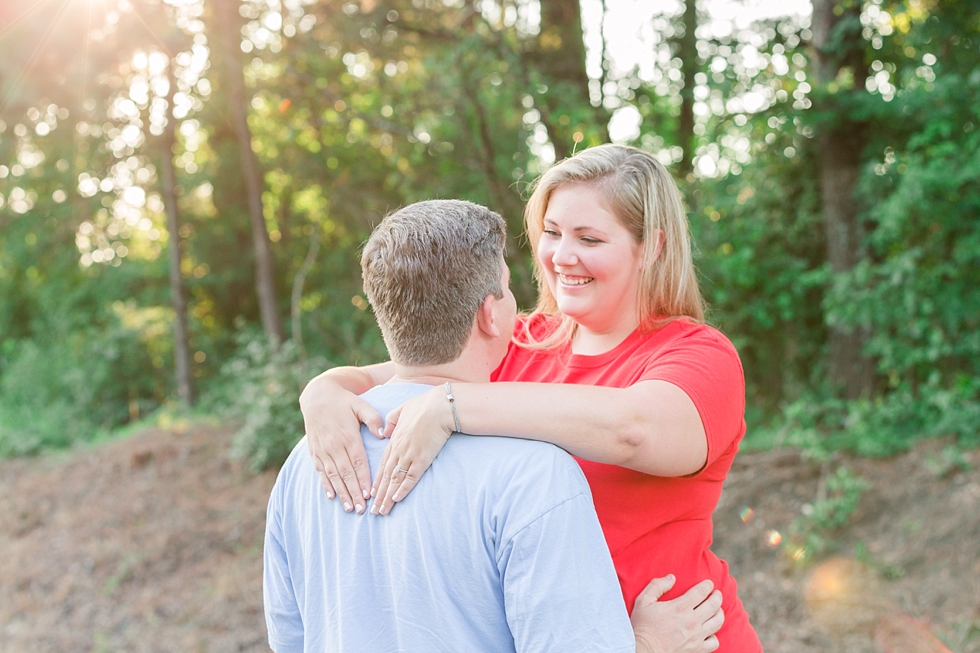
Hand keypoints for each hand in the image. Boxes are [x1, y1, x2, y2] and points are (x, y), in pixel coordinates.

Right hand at [299, 375, 383, 512]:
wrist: (317, 396)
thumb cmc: (344, 401)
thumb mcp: (361, 404)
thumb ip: (373, 418)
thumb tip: (383, 434)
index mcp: (348, 435)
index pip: (357, 462)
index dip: (363, 479)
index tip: (369, 494)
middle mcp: (334, 445)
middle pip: (345, 473)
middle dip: (353, 492)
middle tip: (361, 509)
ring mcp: (323, 449)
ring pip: (333, 475)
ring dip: (341, 493)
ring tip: (348, 508)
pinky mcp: (315, 451)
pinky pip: (320, 471)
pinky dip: (326, 485)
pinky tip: (331, 496)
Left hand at [370, 386, 454, 514]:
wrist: (439, 407)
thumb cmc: (424, 406)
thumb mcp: (402, 409)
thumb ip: (391, 421)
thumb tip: (385, 433)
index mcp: (394, 439)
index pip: (382, 464)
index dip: (376, 480)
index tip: (371, 493)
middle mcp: (399, 450)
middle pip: (386, 476)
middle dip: (379, 495)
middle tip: (372, 510)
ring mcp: (409, 455)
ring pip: (395, 480)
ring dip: (388, 497)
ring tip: (382, 511)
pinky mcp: (422, 459)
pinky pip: (410, 478)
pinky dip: (403, 489)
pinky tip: (396, 500)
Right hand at [632, 575, 723, 652]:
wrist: (644, 652)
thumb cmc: (643, 627)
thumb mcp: (643, 601)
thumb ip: (657, 586)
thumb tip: (671, 578)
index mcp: (680, 607)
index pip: (701, 592)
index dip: (707, 585)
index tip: (708, 583)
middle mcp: (692, 621)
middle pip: (713, 605)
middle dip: (717, 596)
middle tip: (717, 593)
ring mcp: (696, 637)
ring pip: (718, 622)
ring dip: (720, 613)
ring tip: (717, 610)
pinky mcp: (697, 650)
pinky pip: (714, 642)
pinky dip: (715, 636)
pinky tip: (709, 631)